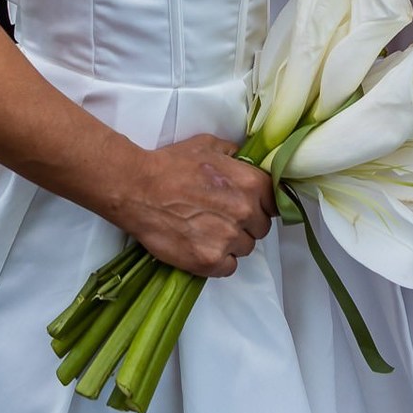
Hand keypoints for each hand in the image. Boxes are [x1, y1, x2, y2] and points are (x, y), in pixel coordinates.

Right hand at [118, 134, 274, 278]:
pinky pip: (228, 267)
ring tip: (207, 231)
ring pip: (245, 248)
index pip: (274, 203)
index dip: (261, 204)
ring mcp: (228, 238)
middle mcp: (245, 212)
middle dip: (246, 224)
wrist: (138, 189)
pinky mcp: (209, 260)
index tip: (247, 205)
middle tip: (222, 217)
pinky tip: (202, 247)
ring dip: (231, 243)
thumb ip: (234, 154)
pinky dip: (218, 261)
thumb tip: (245, 159)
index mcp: (250, 183)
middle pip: (261, 228)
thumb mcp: (208, 145)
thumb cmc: (171, 164)